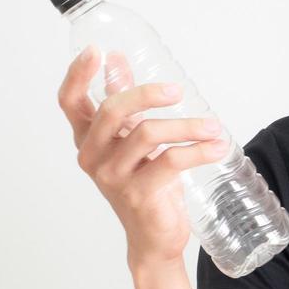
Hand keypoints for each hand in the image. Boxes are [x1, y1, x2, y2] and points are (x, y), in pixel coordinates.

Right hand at [57, 45, 230, 265]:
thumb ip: (124, 102)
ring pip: (148, 134)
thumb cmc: (144, 183)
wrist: (154, 238)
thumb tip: (117, 59)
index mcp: (87, 139)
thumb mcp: (131, 140)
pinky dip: (199, 150)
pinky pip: (170, 161)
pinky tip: (218, 147)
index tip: (96, 51)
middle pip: (112, 111)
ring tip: (214, 127)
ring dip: (187, 125)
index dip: (78, 75)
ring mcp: (113, 177)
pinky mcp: (139, 194)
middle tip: (178, 90)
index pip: (70, 102)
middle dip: (147, 94)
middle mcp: (93, 156)